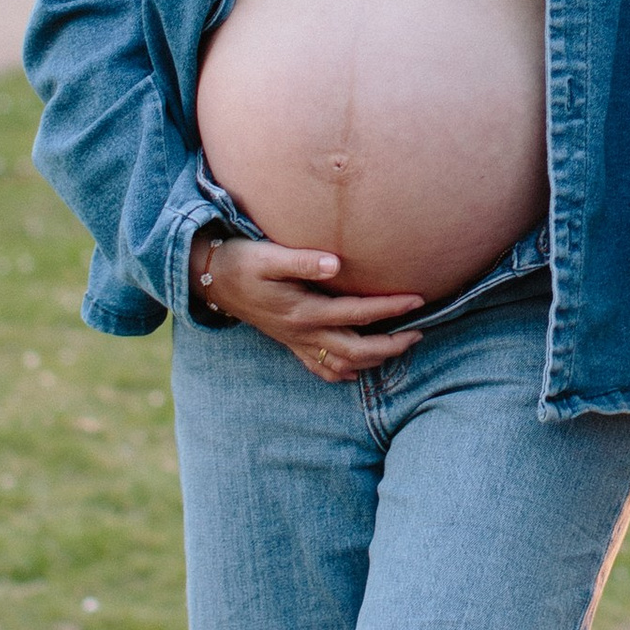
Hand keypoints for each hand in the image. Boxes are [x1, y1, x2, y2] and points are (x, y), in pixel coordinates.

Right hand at [192, 230, 424, 383]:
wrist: (211, 281)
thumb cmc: (242, 263)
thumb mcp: (268, 256)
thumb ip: (303, 261)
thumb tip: (336, 263)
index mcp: (304, 310)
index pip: (357, 313)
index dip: (390, 307)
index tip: (418, 299)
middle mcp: (303, 332)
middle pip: (357, 350)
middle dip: (392, 345)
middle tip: (419, 333)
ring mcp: (297, 342)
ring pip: (343, 365)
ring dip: (374, 360)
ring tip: (399, 346)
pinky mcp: (290, 343)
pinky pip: (321, 369)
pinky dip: (344, 373)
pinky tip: (358, 368)